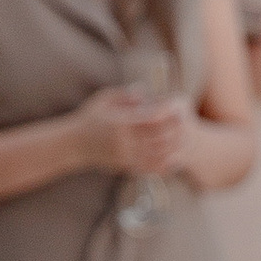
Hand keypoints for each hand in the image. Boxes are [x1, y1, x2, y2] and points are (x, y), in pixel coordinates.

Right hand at [75, 87, 193, 176]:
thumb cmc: (90, 117)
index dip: (166, 113)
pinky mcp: (125, 166)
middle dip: (173, 130)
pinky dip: (163, 165)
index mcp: (121, 122)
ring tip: (184, 140)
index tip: (176, 106)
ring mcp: (126, 156)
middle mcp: (124, 141)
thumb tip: (146, 92)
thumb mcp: (105, 99)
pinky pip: (149, 168)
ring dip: (172, 148)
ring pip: (156, 154)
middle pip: (157, 137)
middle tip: (185, 122)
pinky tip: (173, 159)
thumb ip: (126, 95)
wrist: (75, 144)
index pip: (150, 118)